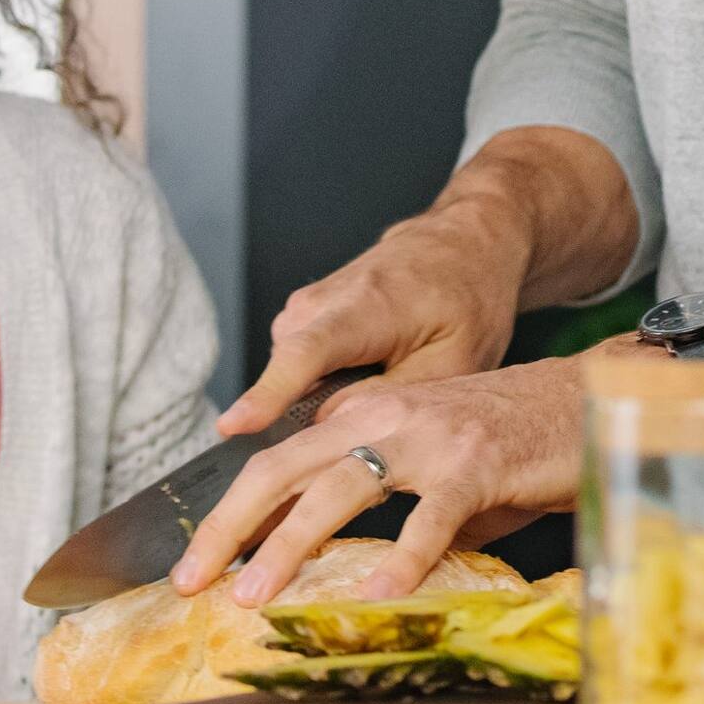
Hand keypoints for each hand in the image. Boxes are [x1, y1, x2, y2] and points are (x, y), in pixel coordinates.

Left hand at [171, 358, 588, 606]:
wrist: (583, 398)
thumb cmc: (505, 442)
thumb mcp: (426, 462)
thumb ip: (382, 500)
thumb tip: (339, 564)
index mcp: (362, 414)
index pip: (277, 462)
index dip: (231, 513)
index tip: (198, 563)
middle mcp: (383, 416)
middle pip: (281, 469)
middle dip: (227, 527)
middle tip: (188, 581)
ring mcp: (428, 438)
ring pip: (338, 489)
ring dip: (289, 546)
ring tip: (255, 597)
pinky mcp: (477, 464)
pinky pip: (430, 517)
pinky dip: (400, 558)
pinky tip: (375, 595)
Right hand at [217, 153, 547, 436]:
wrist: (467, 241)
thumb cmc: (469, 298)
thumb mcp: (455, 360)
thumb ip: (391, 398)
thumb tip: (329, 429)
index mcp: (368, 305)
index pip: (305, 353)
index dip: (268, 394)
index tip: (233, 426)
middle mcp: (326, 298)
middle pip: (286, 372)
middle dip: (291, 422)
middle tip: (327, 462)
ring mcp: (310, 302)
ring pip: (289, 370)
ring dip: (311, 402)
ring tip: (360, 414)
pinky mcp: (307, 312)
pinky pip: (296, 360)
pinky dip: (317, 383)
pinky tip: (357, 391)